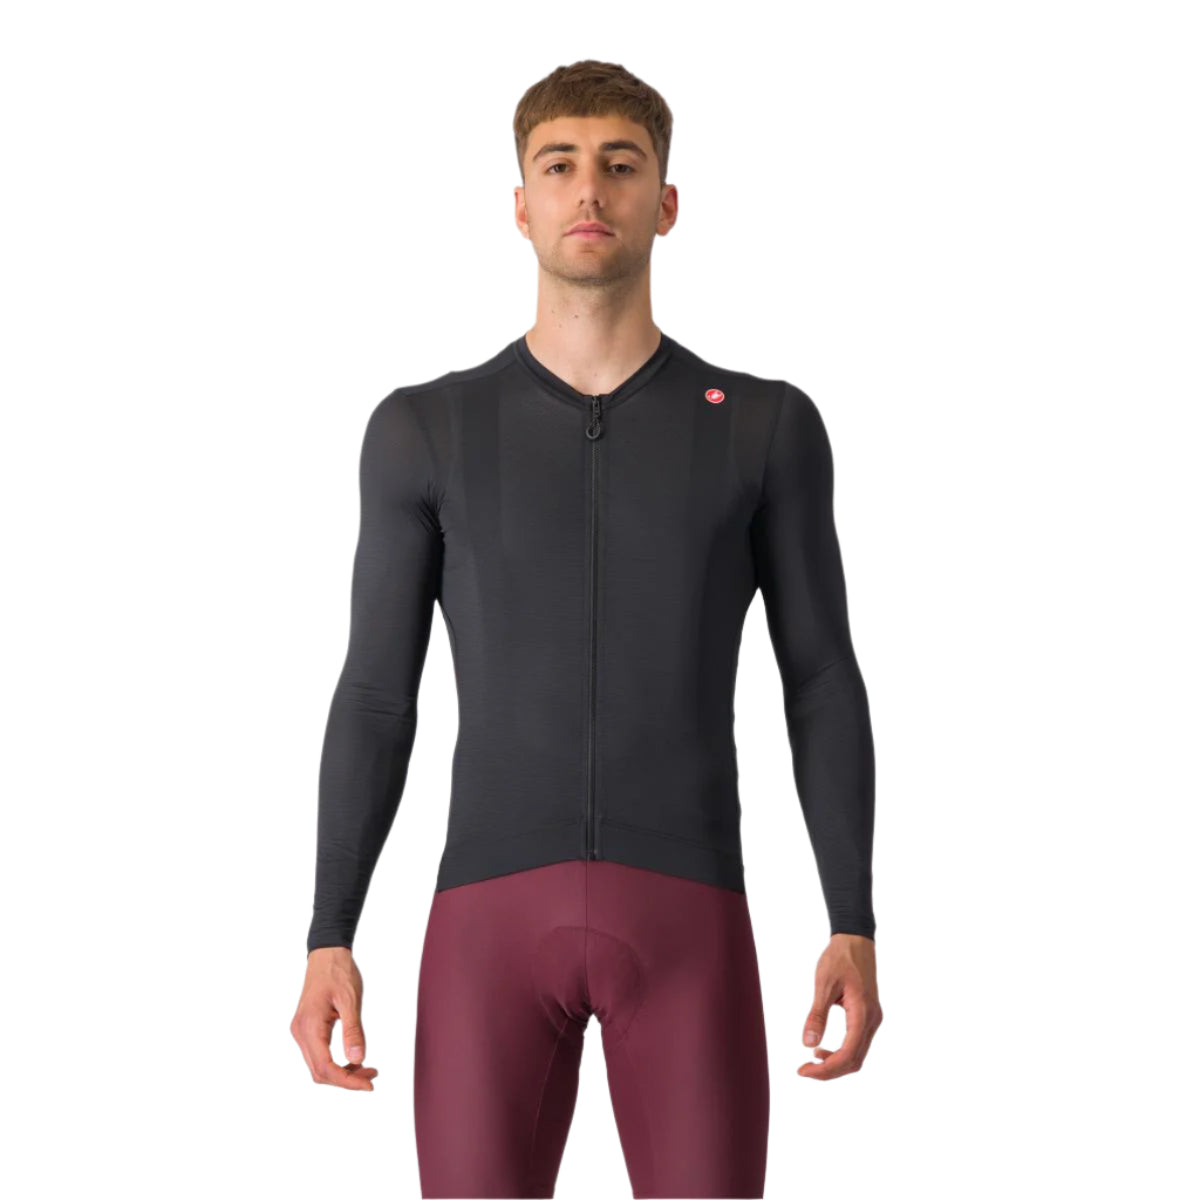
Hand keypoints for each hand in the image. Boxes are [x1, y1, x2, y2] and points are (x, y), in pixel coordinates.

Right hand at [291, 946, 378, 1090]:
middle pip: (319, 1072)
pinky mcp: (306, 1028)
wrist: (326, 953)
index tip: (369, 1084)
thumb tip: (358, 1059)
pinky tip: (354, 1059)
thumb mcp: (350, 999)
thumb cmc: (338, 971)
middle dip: (346, 1079)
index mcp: (309, 1026)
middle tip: (372, 1077)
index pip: (325, 1067)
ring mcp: (300, 1031)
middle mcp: (300, 1032)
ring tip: (367, 1069)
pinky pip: (318, 1054)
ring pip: (318, 1066)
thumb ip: (353, 1030)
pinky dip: (335, 1063)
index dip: (347, 1081)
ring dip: (341, 1072)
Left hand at [797, 933, 882, 1079]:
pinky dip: (841, 1053)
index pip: (847, 1055)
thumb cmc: (839, 957)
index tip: (803, 1070)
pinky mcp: (868, 1016)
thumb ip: (817, 1015)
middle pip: (854, 1061)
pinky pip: (857, 1044)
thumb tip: (806, 1043)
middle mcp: (872, 1020)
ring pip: (857, 1055)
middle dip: (829, 1071)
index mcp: (863, 1014)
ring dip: (835, 1063)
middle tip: (803, 1070)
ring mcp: (873, 1019)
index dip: (826, 1069)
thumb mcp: (824, 984)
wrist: (856, 940)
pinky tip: (822, 1048)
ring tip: (811, 1060)